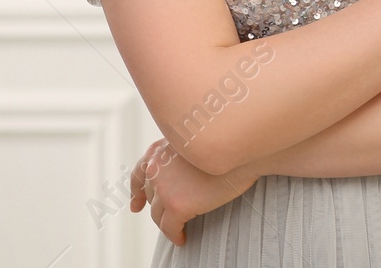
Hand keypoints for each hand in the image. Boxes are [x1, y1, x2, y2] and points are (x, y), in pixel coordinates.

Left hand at [129, 137, 258, 245]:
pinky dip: (175, 236)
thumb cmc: (227, 142)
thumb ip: (180, 155)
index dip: (137, 192)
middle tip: (169, 217)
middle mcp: (156, 168)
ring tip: (178, 230)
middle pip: (150, 196)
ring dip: (167, 223)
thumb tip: (180, 177)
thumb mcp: (194, 142)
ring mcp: (164, 188)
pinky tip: (182, 239)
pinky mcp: (177, 205)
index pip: (140, 173)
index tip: (137, 206)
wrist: (243, 148)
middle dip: (158, 207)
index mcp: (159, 150)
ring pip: (158, 214)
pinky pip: (169, 229)